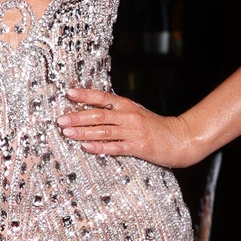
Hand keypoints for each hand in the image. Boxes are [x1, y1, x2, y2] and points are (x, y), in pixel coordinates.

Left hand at [59, 86, 196, 166]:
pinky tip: (86, 147)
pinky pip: (115, 147)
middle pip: (98, 114)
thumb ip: (117, 110)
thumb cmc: (156, 126)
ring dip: (83, 132)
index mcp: (127, 105)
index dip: (85, 94)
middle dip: (77, 117)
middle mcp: (128, 116)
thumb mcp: (136, 112)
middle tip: (60, 120)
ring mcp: (133, 132)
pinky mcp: (138, 147)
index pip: (102, 97)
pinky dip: (99, 147)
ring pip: (103, 131)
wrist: (180, 139)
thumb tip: (93, 108)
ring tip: (67, 133)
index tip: (68, 93)